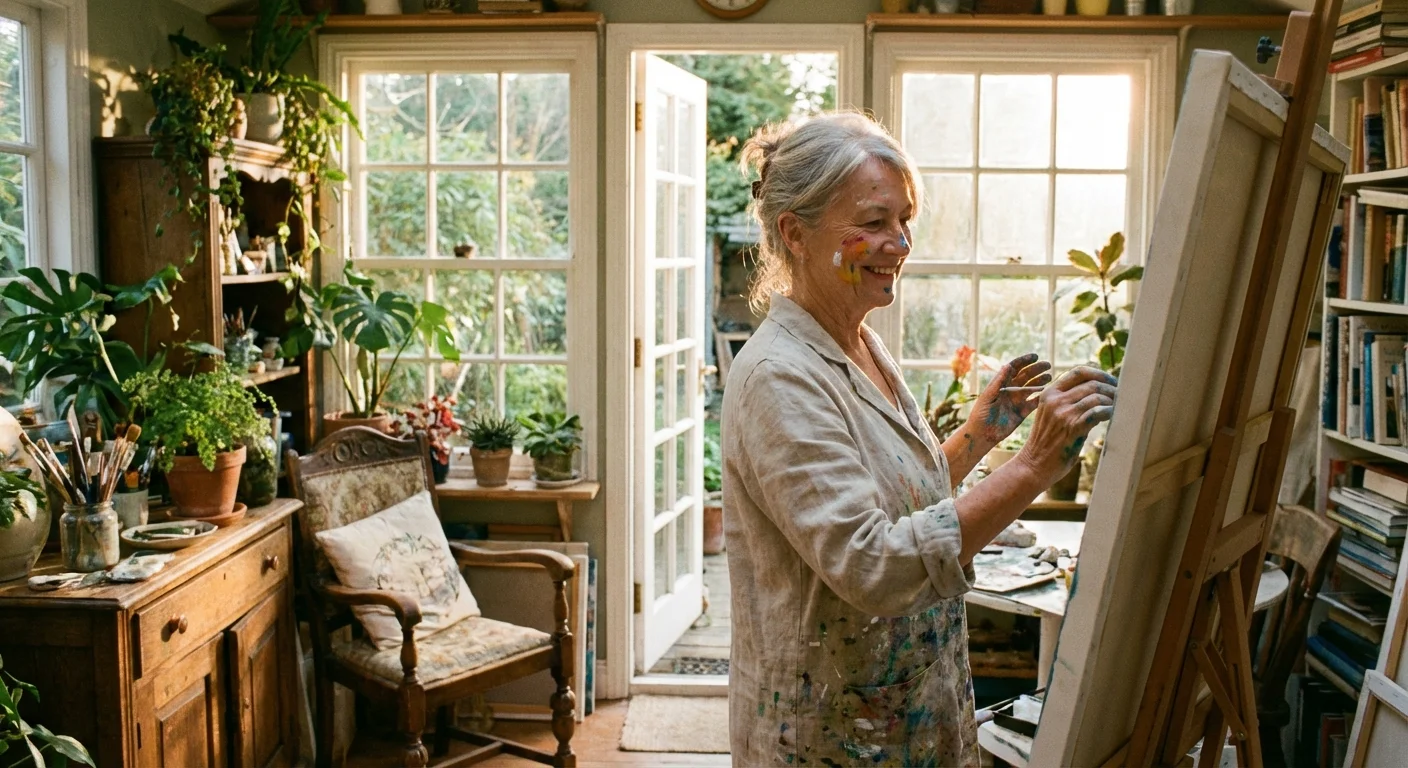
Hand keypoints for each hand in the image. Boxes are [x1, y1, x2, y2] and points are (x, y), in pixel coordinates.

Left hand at [967, 353, 1052, 447]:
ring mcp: (1017, 401)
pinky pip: (1034, 403)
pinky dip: (1041, 398)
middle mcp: (1010, 390)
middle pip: (1025, 376)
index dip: (1024, 361)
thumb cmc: (980, 415)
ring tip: (1050, 376)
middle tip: (1048, 365)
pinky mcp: (1022, 412)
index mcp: (1001, 384)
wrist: (982, 435)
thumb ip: (998, 382)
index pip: (1014, 368)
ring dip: (1040, 381)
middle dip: (1036, 369)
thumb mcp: (988, 397)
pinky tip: (1049, 393)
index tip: (1035, 356)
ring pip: (1031, 388)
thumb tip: (1008, 365)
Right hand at [1015, 366, 1117, 486]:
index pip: (1078, 371)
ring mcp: (1063, 413)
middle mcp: (1055, 400)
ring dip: (1113, 401)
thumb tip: (1100, 394)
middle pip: (1091, 383)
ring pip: (1097, 396)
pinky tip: (1114, 416)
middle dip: (1111, 388)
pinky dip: (1110, 412)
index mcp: (1049, 393)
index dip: (1099, 373)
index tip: (1111, 381)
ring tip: (1120, 408)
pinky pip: (1098, 412)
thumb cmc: (1047, 442)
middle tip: (1122, 396)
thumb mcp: (1051, 415)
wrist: (1033, 465)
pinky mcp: (1072, 428)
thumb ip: (1069, 402)